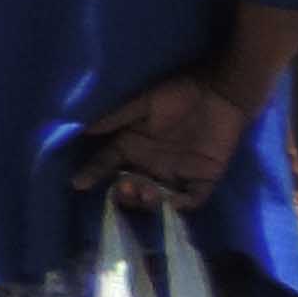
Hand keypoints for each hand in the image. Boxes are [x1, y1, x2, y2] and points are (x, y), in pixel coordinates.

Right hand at [77, 77, 244, 213]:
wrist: (218, 92)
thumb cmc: (178, 93)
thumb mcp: (143, 103)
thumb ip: (117, 117)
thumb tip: (85, 129)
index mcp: (131, 146)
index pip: (107, 164)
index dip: (93, 174)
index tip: (79, 183)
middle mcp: (150, 165)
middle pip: (131, 188)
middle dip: (124, 193)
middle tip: (124, 188)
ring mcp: (176, 173)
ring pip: (158, 197)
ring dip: (148, 201)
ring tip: (145, 192)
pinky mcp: (204, 178)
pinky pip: (193, 198)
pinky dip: (183, 204)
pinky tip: (172, 202)